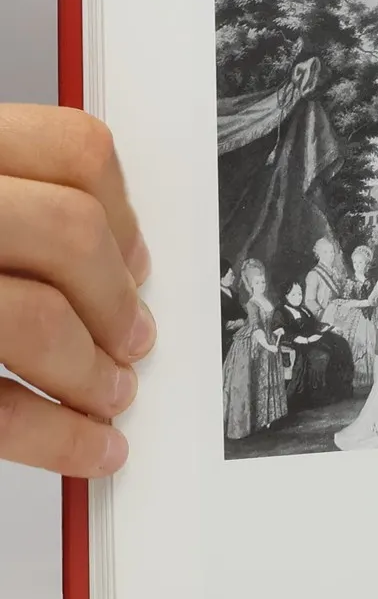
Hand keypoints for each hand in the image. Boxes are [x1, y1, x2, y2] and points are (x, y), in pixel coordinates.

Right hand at [0, 107, 151, 476]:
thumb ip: (16, 206)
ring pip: (34, 318)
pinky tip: (89, 450)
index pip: (72, 148)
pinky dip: (56, 440)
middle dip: (116, 299)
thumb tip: (118, 260)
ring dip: (91, 373)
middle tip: (137, 340)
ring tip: (112, 395)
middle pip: (68, 232)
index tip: (139, 260)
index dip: (123, 212)